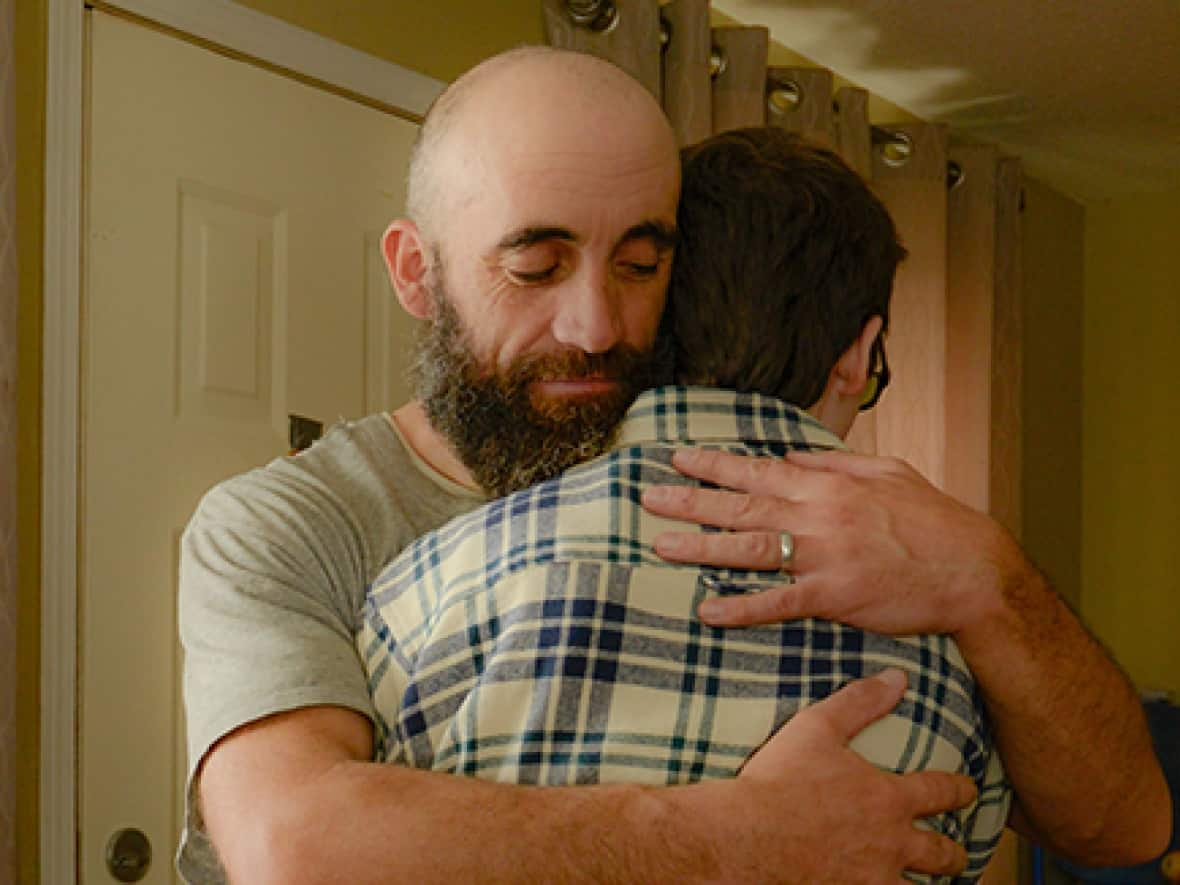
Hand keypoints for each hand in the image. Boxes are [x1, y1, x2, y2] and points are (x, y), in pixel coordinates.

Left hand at [641, 447, 1028, 634]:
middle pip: (741, 507)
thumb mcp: (887, 472)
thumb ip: (833, 463)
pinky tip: (707, 610)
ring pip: (750, 549)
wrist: (972, 568)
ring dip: (701, 547)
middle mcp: (818, 515)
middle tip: (647, 497)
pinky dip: (741, 607)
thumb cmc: (932, 519)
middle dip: (690, 500)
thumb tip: (789, 456)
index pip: (757, 471)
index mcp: (827, 485)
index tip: (677, 458)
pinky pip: (778, 602)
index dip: (714, 465)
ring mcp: (823, 556)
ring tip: (660, 544)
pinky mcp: (834, 596)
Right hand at [710, 669, 975, 882]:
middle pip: (941, 853)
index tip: (968, 789)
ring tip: (928, 884)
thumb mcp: (817, 728)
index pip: (939, 791)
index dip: (958, 788)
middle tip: (957, 851)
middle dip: (953, 852)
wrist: (747, 837)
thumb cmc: (779, 780)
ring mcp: (873, 879)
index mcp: (887, 798)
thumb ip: (859, 701)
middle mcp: (891, 843)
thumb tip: (897, 677)